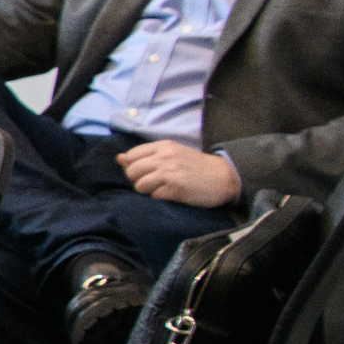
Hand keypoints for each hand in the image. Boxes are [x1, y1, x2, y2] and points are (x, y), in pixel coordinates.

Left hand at [118, 141, 242, 207]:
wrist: (224, 177)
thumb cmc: (196, 166)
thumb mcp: (172, 154)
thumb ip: (147, 155)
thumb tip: (118, 158)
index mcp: (163, 146)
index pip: (131, 156)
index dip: (132, 167)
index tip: (143, 173)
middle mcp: (164, 157)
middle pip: (132, 172)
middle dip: (137, 181)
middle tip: (152, 184)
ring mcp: (170, 172)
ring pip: (140, 186)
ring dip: (147, 191)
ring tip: (162, 189)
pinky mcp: (175, 188)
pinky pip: (154, 196)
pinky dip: (159, 198)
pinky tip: (171, 195)